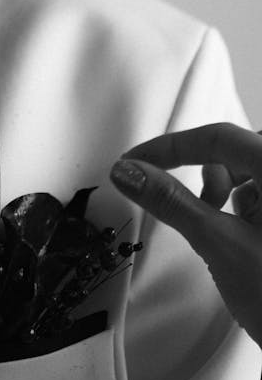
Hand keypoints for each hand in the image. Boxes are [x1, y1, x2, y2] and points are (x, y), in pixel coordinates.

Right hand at [110, 123, 261, 346]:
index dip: (169, 146)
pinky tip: (238, 235)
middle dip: (204, 169)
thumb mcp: (218, 242)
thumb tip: (130, 172)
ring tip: (216, 224)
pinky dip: (244, 206)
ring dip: (226, 190)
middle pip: (236, 149)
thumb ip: (170, 201)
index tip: (135, 161)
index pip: (217, 136)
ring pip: (251, 171)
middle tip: (178, 193)